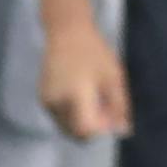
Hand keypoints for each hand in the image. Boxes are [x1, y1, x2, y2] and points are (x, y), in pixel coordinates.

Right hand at [40, 15, 129, 140]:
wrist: (66, 33)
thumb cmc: (94, 53)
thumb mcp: (114, 78)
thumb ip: (119, 106)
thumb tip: (123, 130)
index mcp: (75, 96)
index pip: (84, 130)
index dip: (101, 130)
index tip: (112, 117)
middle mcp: (56, 102)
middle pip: (75, 133)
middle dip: (94, 128)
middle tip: (106, 108)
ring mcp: (47, 101)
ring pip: (67, 127)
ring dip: (84, 123)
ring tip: (96, 99)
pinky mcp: (43, 99)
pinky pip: (61, 118)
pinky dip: (74, 116)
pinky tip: (85, 97)